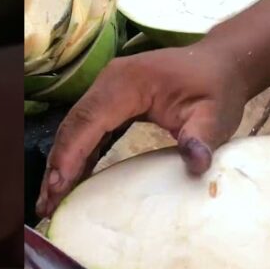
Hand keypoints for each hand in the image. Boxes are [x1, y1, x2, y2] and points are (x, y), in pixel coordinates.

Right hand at [35, 43, 248, 217]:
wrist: (223, 64)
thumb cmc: (218, 88)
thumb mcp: (215, 115)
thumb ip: (202, 138)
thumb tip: (196, 163)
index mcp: (128, 82)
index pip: (90, 120)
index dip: (71, 154)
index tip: (58, 186)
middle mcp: (110, 81)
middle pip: (74, 125)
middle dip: (58, 166)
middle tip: (46, 204)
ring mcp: (108, 89)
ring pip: (76, 128)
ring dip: (62, 163)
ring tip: (49, 200)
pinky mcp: (112, 101)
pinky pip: (88, 129)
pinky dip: (78, 155)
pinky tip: (69, 182)